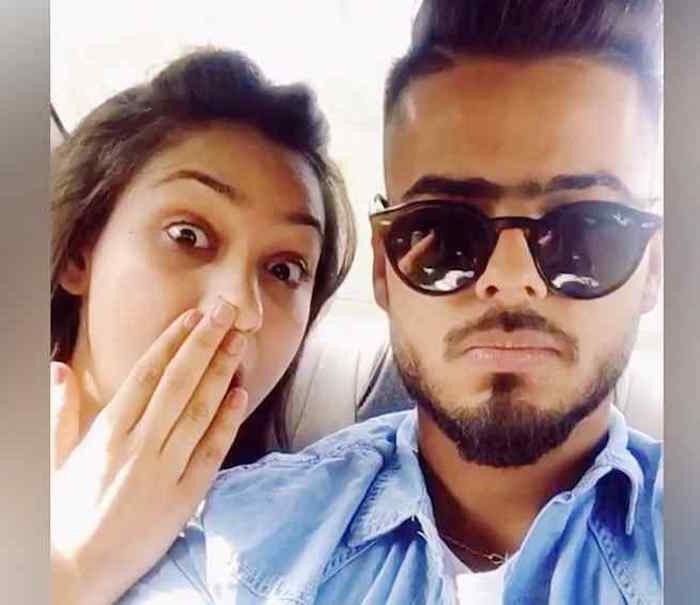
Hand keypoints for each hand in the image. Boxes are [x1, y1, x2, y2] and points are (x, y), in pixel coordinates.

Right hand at [51, 301, 247, 604]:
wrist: (73, 571)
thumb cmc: (64, 512)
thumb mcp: (54, 458)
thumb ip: (60, 411)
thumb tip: (57, 367)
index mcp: (106, 431)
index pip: (146, 373)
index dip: (173, 340)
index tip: (193, 315)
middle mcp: (137, 444)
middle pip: (178, 381)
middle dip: (204, 342)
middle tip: (227, 311)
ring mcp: (162, 469)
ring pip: (198, 409)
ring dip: (221, 371)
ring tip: (239, 341)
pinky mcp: (183, 497)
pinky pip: (210, 451)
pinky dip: (227, 421)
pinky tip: (241, 394)